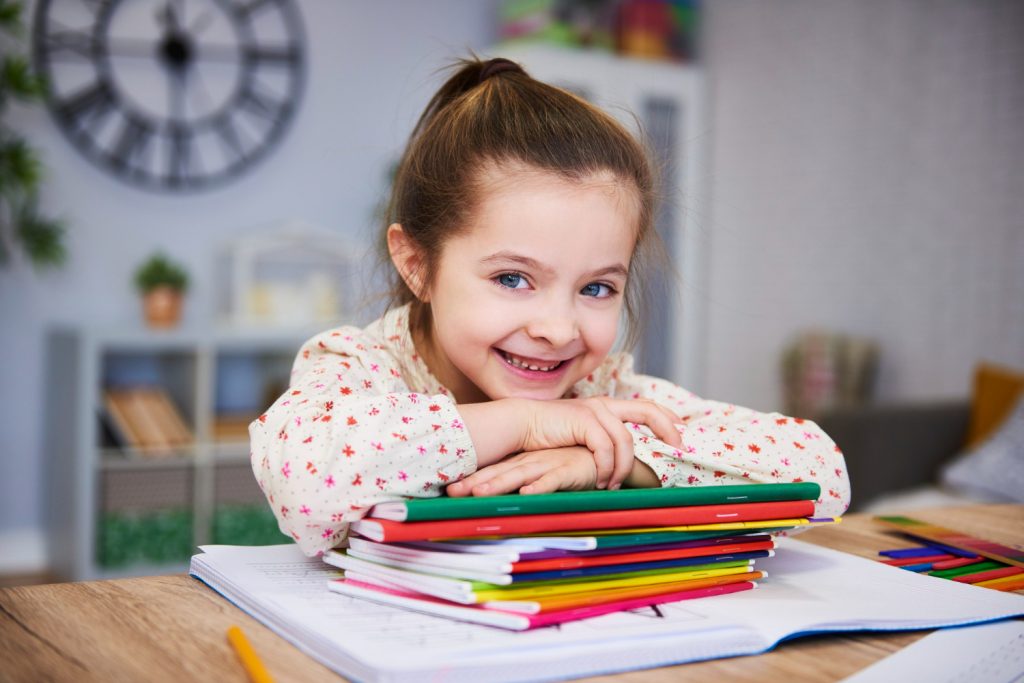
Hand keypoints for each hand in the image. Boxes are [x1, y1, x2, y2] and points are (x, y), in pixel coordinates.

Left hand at [447, 447, 597, 496]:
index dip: (472, 479)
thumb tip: (506, 496)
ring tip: (479, 494)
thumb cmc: (574, 464)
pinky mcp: (569, 471)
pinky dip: (540, 487)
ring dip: (500, 484)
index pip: (493, 471)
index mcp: (525, 463)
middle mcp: (532, 463)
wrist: (605, 456)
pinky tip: (526, 494)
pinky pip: (553, 480)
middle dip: (475, 483)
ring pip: (520, 476)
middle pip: (499, 473)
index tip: (447, 491)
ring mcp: (549, 465)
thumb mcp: (545, 473)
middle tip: (451, 492)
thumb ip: (528, 482)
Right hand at [518, 397, 680, 490]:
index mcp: (607, 406)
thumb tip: (623, 461)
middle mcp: (605, 404)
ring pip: (626, 441)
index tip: (683, 434)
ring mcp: (595, 410)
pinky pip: (605, 449)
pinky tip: (599, 480)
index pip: (647, 406)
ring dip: (623, 468)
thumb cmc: (550, 435)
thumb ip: (602, 442)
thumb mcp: (582, 436)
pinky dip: (606, 468)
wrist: (522, 425)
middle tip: (679, 451)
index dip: (668, 418)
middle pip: (648, 411)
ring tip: (613, 484)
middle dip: (667, 430)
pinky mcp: (583, 421)